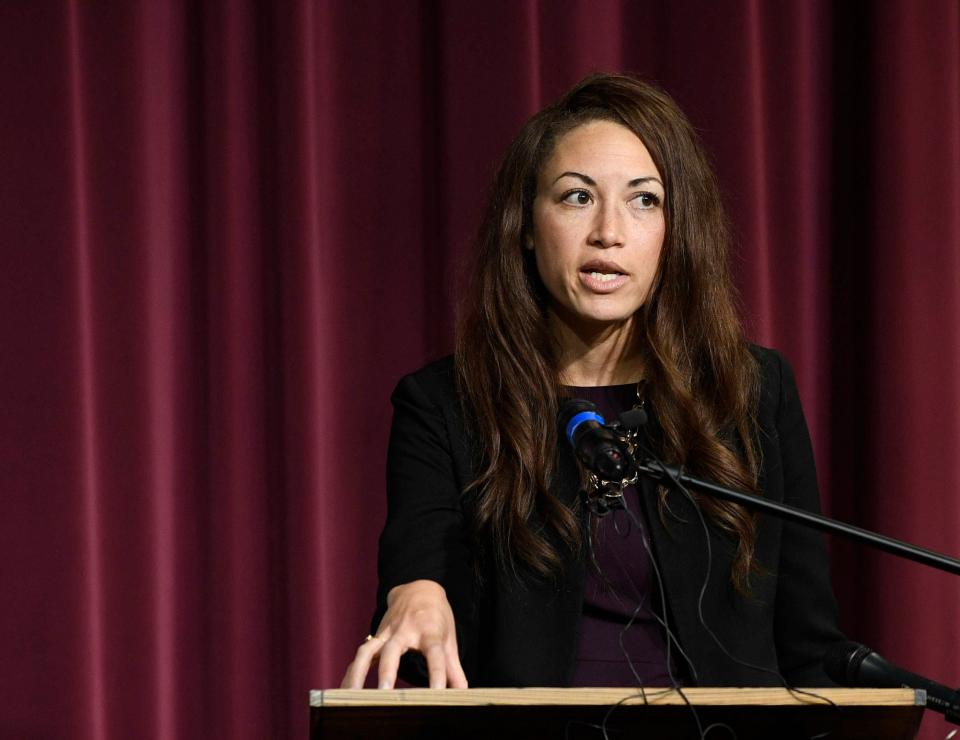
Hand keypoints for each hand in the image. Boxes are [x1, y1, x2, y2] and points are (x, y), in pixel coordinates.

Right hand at [340, 579, 467, 689]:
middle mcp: (405, 630)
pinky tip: (345, 689)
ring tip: (353, 695)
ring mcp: (387, 632)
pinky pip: (361, 654)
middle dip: (389, 670)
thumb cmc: (436, 617)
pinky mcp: (375, 636)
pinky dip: (352, 671)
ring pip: (368, 650)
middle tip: (385, 692)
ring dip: (359, 672)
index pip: (434, 652)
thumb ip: (453, 667)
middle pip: (394, 649)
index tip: (438, 693)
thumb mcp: (448, 638)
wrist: (417, 590)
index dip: (437, 673)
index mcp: (429, 631)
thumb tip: (462, 692)